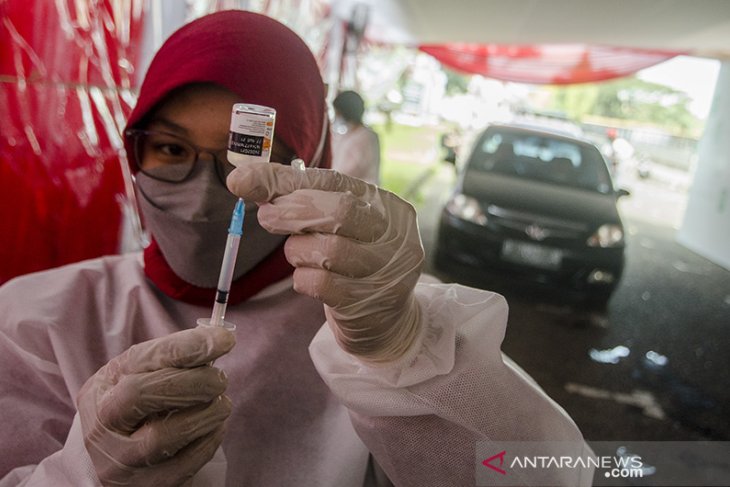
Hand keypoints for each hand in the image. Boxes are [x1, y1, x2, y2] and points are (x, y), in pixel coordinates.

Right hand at [77, 326, 234, 485]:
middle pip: (142, 395)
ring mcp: (121, 460)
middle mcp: (103, 424)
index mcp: (102, 387)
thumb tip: (218, 338)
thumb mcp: (138, 378)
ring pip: (166, 435)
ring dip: (207, 413)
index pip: (142, 360)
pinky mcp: (147, 486)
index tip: (224, 339)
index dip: (187, 347)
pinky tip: (215, 426)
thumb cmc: (133, 410)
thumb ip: (172, 358)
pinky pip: (186, 464)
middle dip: (193, 381)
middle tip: (220, 378)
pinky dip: (209, 440)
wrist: (108, 463)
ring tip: (220, 403)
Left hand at [227, 163, 423, 362]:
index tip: (244, 180)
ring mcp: (386, 270)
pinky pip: (321, 283)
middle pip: (339, 211)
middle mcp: (395, 235)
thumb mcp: (337, 225)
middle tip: (266, 217)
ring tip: (298, 254)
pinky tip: (307, 277)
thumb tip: (242, 178)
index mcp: (388, 205)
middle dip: (293, 212)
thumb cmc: (353, 261)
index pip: (335, 181)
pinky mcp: (368, 301)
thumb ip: (299, 197)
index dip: (286, 179)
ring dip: (297, 250)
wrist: (386, 320)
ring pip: (328, 250)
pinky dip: (303, 277)